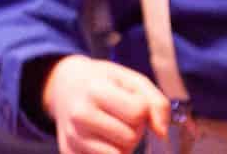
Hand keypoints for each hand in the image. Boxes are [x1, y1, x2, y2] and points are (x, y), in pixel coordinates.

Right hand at [40, 55, 170, 153]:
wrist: (64, 87)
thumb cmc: (103, 83)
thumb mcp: (130, 80)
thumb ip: (156, 102)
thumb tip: (162, 133)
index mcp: (94, 90)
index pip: (138, 113)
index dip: (141, 109)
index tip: (129, 101)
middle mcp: (79, 115)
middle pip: (130, 138)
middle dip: (132, 129)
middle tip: (119, 116)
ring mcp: (72, 137)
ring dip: (122, 145)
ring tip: (110, 128)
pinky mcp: (68, 153)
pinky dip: (109, 153)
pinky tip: (100, 139)